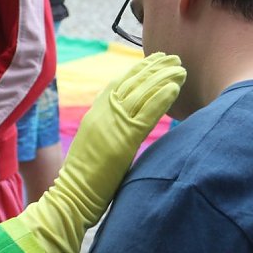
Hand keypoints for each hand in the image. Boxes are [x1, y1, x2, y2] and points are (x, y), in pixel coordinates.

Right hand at [17, 52, 185, 252]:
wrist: (72, 196)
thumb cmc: (85, 179)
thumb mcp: (96, 146)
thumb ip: (110, 131)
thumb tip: (127, 127)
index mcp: (95, 114)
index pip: (119, 83)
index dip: (138, 70)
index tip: (154, 60)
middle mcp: (102, 113)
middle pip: (132, 82)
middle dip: (154, 67)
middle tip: (172, 56)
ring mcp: (112, 124)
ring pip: (142, 93)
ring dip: (163, 77)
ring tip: (180, 67)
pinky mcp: (124, 139)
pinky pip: (147, 113)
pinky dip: (162, 97)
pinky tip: (175, 86)